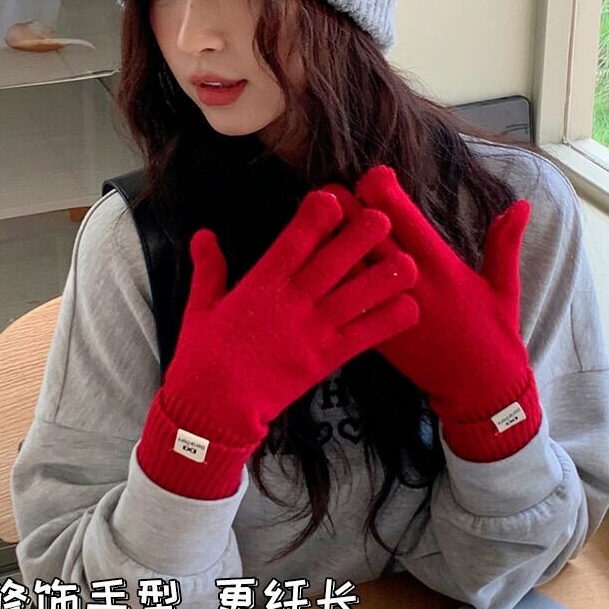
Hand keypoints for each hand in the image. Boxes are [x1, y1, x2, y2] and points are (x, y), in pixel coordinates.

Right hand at [138, 188, 419, 498]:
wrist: (213, 409)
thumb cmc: (202, 358)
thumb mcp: (199, 308)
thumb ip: (208, 269)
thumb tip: (203, 234)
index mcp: (259, 286)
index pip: (292, 243)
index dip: (315, 218)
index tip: (334, 198)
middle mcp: (291, 303)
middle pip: (332, 263)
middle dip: (359, 238)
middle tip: (383, 218)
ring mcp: (311, 332)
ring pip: (355, 297)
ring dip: (383, 278)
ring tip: (410, 261)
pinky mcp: (325, 359)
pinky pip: (362, 337)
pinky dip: (387, 323)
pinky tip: (410, 309)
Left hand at [323, 166, 540, 461]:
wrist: (479, 392)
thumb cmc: (494, 335)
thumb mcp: (505, 288)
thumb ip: (505, 244)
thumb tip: (522, 204)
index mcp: (441, 264)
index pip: (401, 215)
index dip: (379, 187)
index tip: (372, 178)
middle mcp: (410, 282)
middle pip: (364, 233)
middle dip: (344, 206)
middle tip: (332, 193)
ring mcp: (387, 308)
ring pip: (345, 264)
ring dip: (329, 240)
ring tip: (317, 222)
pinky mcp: (373, 333)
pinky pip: (342, 301)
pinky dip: (327, 280)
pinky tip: (313, 265)